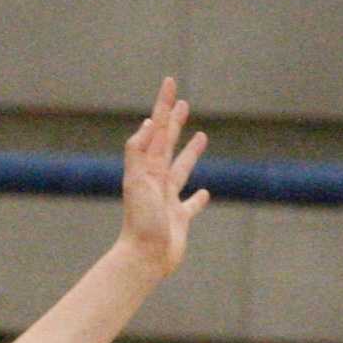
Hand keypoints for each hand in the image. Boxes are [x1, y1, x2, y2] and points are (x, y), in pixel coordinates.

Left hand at [116, 76, 209, 280]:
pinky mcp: (179, 220)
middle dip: (174, 123)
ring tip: (201, 137)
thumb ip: (139, 154)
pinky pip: (190, 205)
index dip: (164, 106)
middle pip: (167, 145)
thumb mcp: (137, 183)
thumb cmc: (141, 223)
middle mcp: (156, 181)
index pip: (158, 130)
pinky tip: (205, 192)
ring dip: (190, 153)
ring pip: (181, 170)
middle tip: (183, 103)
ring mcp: (167, 200)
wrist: (142, 259)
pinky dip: (198, 198)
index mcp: (147, 169)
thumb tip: (148, 123)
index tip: (169, 83)